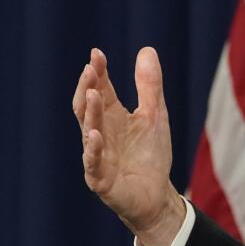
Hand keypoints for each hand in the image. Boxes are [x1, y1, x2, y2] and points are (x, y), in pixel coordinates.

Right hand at [72, 47, 184, 245]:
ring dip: (90, 112)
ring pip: (89, 131)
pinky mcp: (101, 178)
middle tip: (90, 68)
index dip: (98, 73)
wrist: (156, 196)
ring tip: (93, 93)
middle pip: (88, 107)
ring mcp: (98, 155)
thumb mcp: (155, 115)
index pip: (101, 90)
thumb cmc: (150, 156)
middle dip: (88, 88)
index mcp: (111, 117)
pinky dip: (94, 149)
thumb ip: (149, 86)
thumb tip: (147, 50)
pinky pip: (93, 162)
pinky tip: (95, 134)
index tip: (97, 54)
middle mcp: (100, 133)